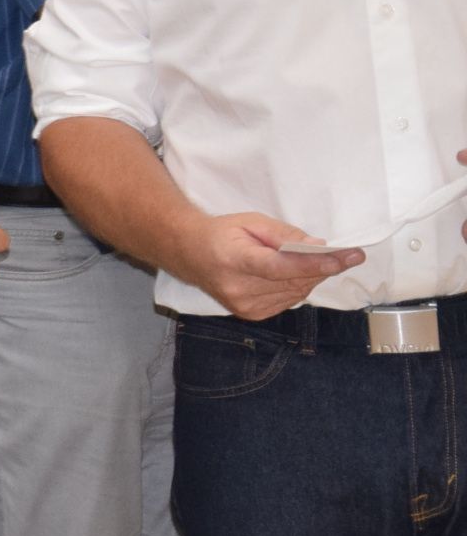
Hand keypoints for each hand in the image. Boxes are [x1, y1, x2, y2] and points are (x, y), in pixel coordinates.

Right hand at [181, 211, 361, 319]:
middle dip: (322, 267)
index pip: (279, 266)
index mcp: (234, 259)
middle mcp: (238, 288)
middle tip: (346, 255)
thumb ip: (285, 235)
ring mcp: (244, 305)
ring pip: (296, 292)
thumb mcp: (251, 222)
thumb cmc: (222, 233)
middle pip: (293, 280)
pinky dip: (298, 286)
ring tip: (315, 261)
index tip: (345, 258)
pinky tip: (294, 274)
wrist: (189, 253)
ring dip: (311, 276)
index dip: (313, 263)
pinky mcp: (251, 314)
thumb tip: (319, 247)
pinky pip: (289, 300)